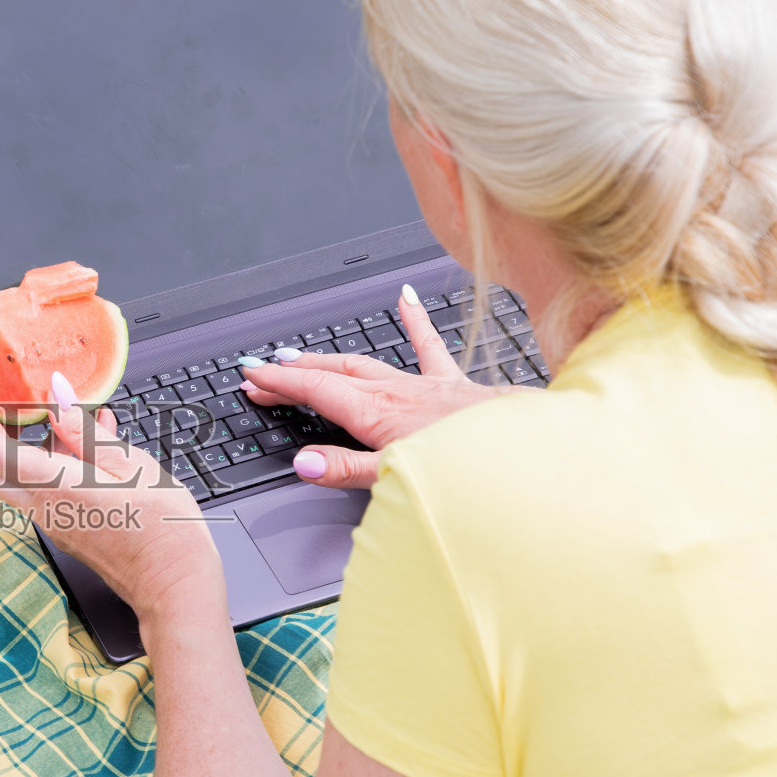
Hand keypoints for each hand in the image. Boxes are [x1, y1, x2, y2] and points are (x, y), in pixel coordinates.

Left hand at [0, 376, 225, 621]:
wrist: (173, 581)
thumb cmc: (160, 525)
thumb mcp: (128, 464)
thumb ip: (84, 432)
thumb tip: (58, 402)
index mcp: (55, 487)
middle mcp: (44, 510)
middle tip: (17, 414)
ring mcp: (54, 525)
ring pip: (21, 482)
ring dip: (34, 450)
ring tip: (75, 423)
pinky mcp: (68, 533)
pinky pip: (46, 494)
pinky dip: (57, 467)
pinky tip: (94, 450)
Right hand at [241, 286, 502, 487]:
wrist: (525, 450)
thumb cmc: (468, 466)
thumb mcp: (398, 477)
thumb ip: (348, 470)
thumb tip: (304, 463)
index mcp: (378, 415)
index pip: (316, 393)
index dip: (280, 384)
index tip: (252, 377)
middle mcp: (397, 393)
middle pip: (332, 376)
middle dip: (293, 372)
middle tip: (263, 371)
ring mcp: (423, 386)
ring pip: (365, 363)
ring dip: (329, 359)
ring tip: (302, 352)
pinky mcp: (452, 385)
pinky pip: (428, 348)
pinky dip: (414, 322)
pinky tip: (405, 299)